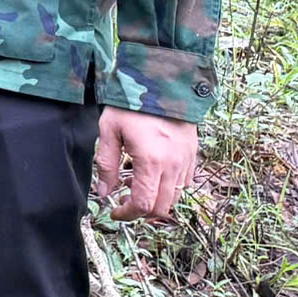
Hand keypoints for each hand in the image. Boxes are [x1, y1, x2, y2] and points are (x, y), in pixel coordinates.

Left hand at [94, 108, 196, 222]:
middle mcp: (173, 165)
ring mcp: (186, 160)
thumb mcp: (109, 131)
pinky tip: (154, 174)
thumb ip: (106, 165)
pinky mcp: (193, 154)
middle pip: (162, 207)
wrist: (162, 81)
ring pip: (176, 197)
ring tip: (136, 185)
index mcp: (151, 162)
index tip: (115, 212)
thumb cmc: (131, 105)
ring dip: (156, 199)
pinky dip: (170, 187)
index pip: (143, 204)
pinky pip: (185, 182)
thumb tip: (104, 193)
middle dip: (142, 211)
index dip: (127, 214)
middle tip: (125, 202)